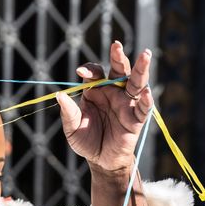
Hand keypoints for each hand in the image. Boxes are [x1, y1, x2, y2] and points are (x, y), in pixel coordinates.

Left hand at [56, 41, 153, 174]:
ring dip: (141, 69)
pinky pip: (142, 107)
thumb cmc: (86, 140)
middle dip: (118, 57)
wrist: (100, 159)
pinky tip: (145, 92)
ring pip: (136, 82)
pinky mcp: (136, 118)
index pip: (95, 73)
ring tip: (145, 54)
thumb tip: (59, 95)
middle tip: (115, 46)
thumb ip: (68, 112)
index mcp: (97, 91)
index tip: (80, 73)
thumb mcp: (72, 128)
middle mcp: (114, 92)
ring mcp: (126, 103)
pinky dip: (145, 100)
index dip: (89, 70)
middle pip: (119, 70)